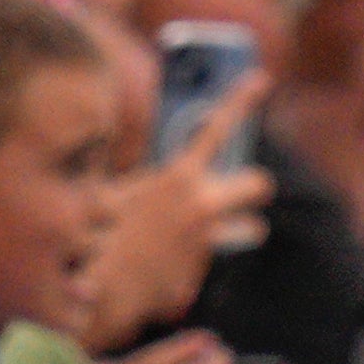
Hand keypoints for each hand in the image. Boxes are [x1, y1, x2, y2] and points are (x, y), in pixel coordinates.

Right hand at [86, 74, 276, 346]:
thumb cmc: (105, 231)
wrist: (102, 284)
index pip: (216, 128)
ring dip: (243, 227)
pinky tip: (175, 264)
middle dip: (253, 185)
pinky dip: (202, 258)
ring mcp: (210, 239)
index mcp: (178, 175)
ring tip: (215, 229)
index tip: (261, 79)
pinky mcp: (212, 268)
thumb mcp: (122, 191)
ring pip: (254, 227)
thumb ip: (156, 182)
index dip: (241, 100)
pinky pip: (219, 254)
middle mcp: (201, 204)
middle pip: (259, 183)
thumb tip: (179, 177)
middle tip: (246, 189)